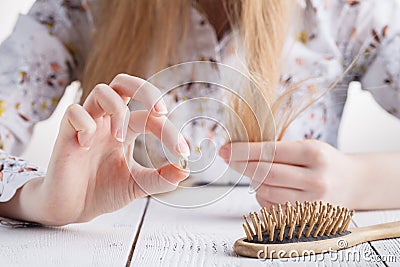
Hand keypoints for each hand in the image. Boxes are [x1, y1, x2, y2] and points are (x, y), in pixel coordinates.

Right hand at [13, 74, 189, 224]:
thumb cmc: (103, 192)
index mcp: (126, 129)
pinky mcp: (66, 134)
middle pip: (124, 83)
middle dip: (145, 90)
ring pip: (101, 91)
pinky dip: (85, 124)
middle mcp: (108, 121)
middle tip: (160, 111)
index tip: (183, 153)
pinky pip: (74, 112)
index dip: (169, 131)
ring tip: (119, 139)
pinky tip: (86, 146)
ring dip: (117, 111)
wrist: (72, 209)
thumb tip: (185, 171)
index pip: (150, 116)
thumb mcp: (137, 185)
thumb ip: (160, 178)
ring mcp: (87, 125)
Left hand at [219, 140, 361, 208]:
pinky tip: (268, 188)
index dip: (244, 151)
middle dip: (242, 166)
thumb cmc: (324, 162)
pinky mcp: (306, 218)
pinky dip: (262, 197)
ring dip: (253, 183)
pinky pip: (271, 209)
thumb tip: (238, 152)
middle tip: (229, 159)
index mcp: (314, 154)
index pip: (270, 152)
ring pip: (266, 193)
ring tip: (254, 173)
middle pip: (265, 174)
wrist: (352, 183)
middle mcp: (315, 179)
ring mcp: (312, 202)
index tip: (227, 150)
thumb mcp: (307, 146)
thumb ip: (277, 150)